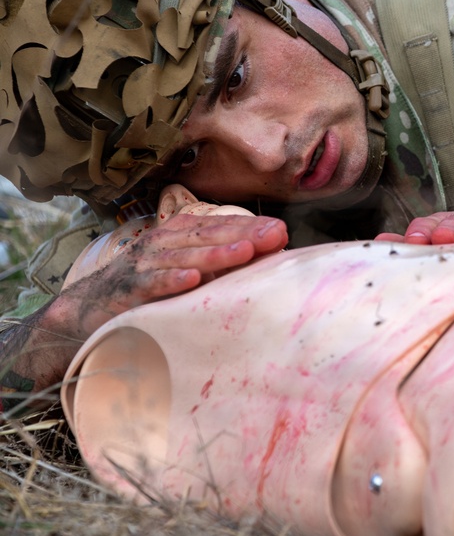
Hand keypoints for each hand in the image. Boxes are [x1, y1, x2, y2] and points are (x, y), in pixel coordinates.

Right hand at [50, 212, 288, 343]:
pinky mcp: (128, 290)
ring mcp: (144, 264)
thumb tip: (268, 255)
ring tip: (244, 252)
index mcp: (179, 234)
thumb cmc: (148, 289)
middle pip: (207, 236)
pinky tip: (191, 279)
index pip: (220, 226)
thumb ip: (220, 263)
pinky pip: (152, 283)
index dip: (251, 227)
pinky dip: (171, 280)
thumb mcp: (185, 270)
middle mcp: (163, 243)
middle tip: (274, 236)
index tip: (281, 231)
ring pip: (185, 256)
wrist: (88, 309)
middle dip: (243, 235)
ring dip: (216, 254)